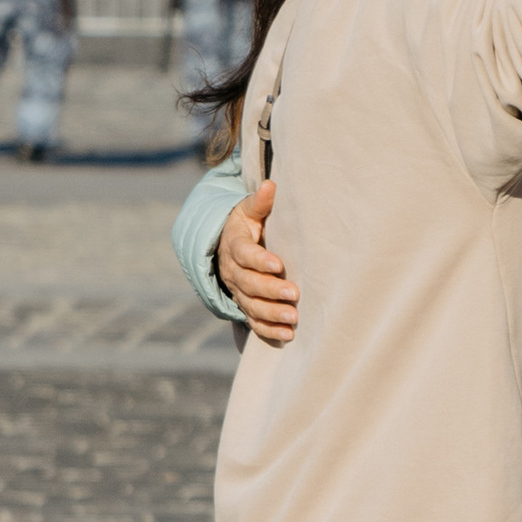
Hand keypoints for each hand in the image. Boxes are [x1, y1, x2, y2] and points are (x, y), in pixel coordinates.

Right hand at [218, 180, 299, 346]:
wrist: (226, 247)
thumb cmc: (246, 224)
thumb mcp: (248, 211)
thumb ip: (260, 202)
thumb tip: (271, 186)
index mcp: (235, 245)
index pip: (244, 254)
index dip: (259, 260)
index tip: (278, 264)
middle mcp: (233, 271)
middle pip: (248, 284)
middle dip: (271, 290)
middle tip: (294, 295)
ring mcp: (238, 291)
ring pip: (251, 306)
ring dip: (272, 313)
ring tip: (294, 318)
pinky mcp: (245, 306)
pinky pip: (254, 322)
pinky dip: (269, 330)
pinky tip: (288, 335)